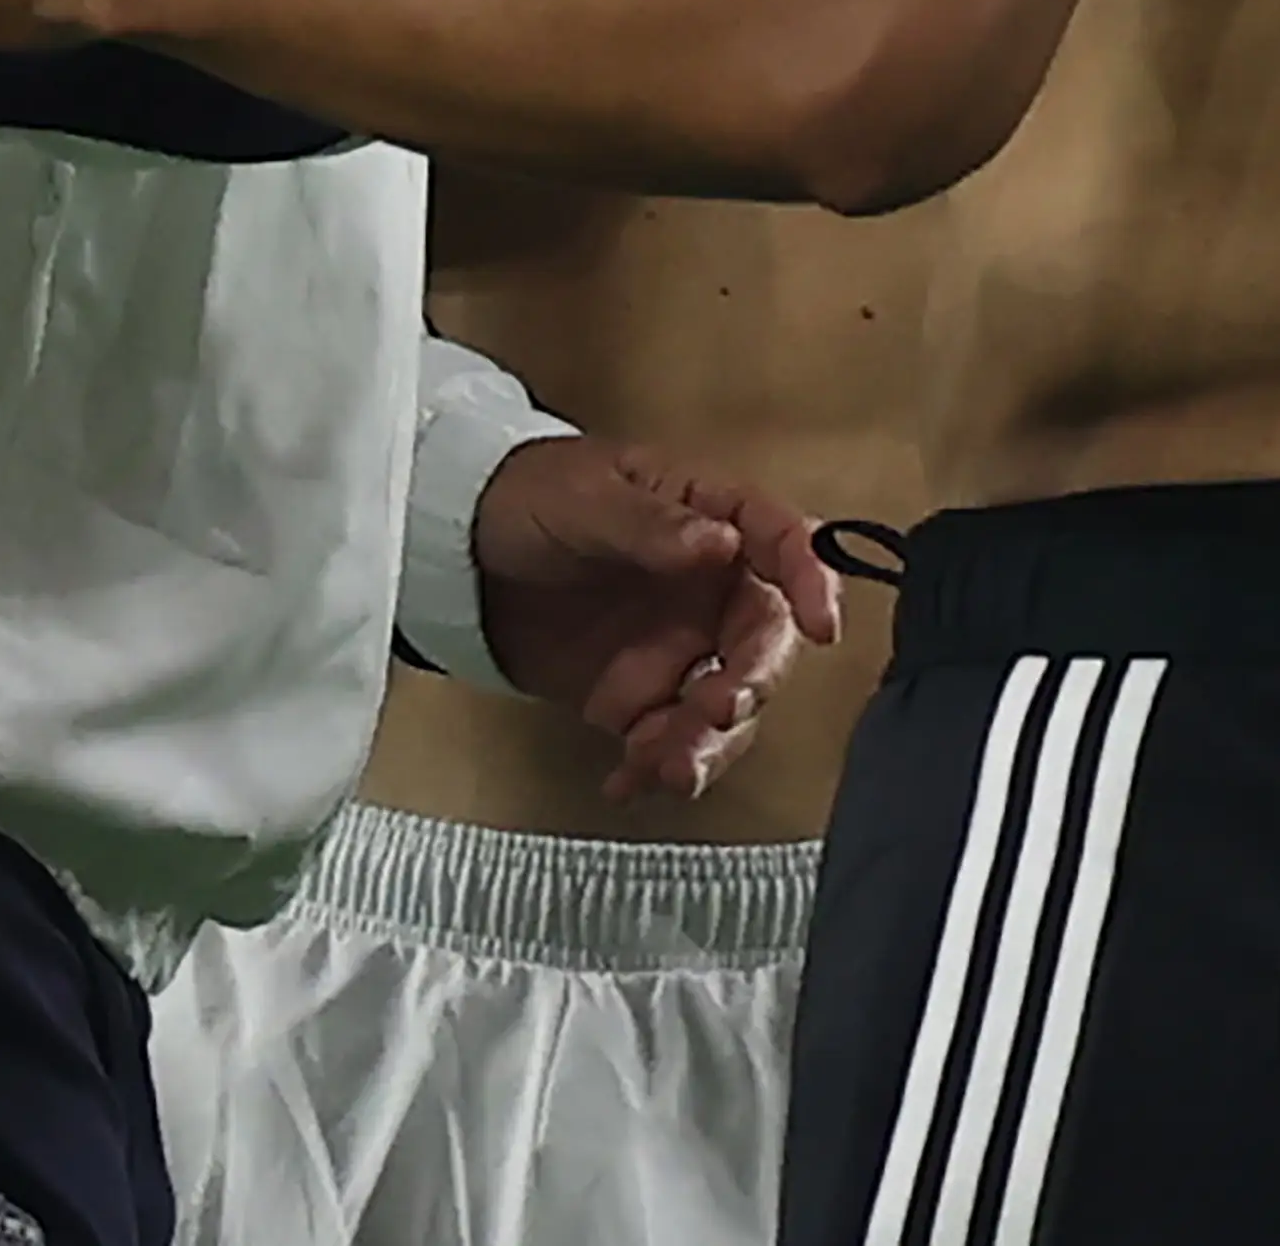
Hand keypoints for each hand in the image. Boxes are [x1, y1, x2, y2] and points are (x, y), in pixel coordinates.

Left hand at [471, 434, 840, 801]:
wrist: (459, 554)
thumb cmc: (530, 498)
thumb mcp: (585, 499)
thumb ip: (651, 526)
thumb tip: (721, 543)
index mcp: (708, 516)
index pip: (782, 539)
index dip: (813, 579)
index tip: (821, 627)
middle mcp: (710, 585)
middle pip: (763, 637)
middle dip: (751, 681)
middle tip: (715, 711)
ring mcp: (679, 645)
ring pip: (726, 703)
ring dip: (707, 741)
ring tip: (659, 763)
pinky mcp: (640, 696)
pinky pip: (669, 740)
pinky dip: (655, 769)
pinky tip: (623, 782)